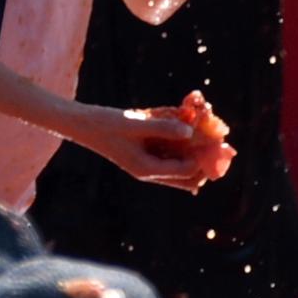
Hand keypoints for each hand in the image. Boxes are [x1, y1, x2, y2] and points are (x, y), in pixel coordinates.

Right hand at [78, 105, 227, 190]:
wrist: (81, 123)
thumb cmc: (105, 124)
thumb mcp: (135, 123)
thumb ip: (162, 127)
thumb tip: (190, 130)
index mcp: (147, 169)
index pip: (187, 172)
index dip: (204, 157)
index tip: (216, 140)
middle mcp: (149, 170)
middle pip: (187, 176)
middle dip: (203, 160)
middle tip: (216, 142)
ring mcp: (146, 162)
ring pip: (179, 165)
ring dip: (191, 150)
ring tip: (202, 129)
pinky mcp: (142, 152)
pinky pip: (167, 153)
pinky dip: (177, 141)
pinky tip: (182, 121)